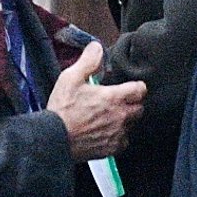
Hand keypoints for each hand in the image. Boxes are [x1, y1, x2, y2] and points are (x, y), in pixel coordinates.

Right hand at [45, 41, 145, 161]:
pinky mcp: (112, 149)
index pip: (140, 90)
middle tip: (120, 100)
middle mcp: (120, 117)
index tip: (131, 86)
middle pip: (140, 108)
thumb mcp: (70, 77)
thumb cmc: (63, 108)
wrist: (56, 138)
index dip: (137, 86)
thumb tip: (97, 47)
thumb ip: (88, 61)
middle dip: (133, 103)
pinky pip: (123, 141)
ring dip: (125, 120)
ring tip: (110, 116)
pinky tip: (106, 131)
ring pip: (131, 125)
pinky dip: (118, 136)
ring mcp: (117, 134)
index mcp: (113, 98)